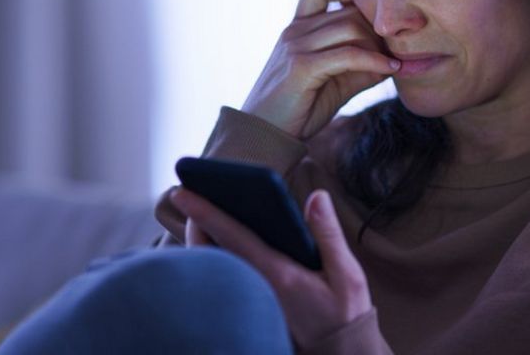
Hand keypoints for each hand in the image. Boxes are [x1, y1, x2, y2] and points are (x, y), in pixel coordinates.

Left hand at [171, 187, 373, 348]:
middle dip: (195, 221)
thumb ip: (328, 234)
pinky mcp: (253, 302)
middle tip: (187, 193)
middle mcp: (256, 285)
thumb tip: (317, 196)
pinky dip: (214, 253)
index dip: (206, 212)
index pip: (233, 236)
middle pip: (211, 250)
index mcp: (278, 274)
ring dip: (202, 237)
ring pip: (214, 263)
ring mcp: (251, 295)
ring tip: (199, 210)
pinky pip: (224, 273)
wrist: (339, 354)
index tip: (182, 191)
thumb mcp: (347, 275)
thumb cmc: (345, 314)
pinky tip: (219, 237)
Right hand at [242, 0, 399, 138]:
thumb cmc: (298, 109)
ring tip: (392, 62)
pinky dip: (374, 60)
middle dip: (377, 29)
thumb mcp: (333, 83)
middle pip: (348, 11)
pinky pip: (348, 54)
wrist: (265, 134)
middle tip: (394, 51)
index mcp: (297, 28)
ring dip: (378, 45)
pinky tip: (389, 69)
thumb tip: (392, 60)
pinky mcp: (302, 66)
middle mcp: (295, 31)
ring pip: (350, 27)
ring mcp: (296, 46)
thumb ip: (358, 68)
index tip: (375, 18)